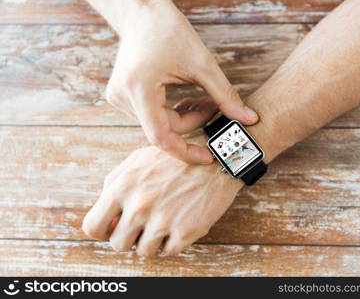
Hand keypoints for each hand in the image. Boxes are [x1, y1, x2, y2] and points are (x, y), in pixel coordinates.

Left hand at [82, 144, 242, 256]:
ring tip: (164, 222)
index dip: (102, 231)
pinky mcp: (185, 231)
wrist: (216, 158)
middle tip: (142, 226)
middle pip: (118, 244)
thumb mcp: (137, 161)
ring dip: (152, 240)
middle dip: (129, 238)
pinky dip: (172, 242)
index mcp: (122, 186)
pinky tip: (178, 223)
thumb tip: (108, 216)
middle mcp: (139, 205)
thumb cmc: (175, 159)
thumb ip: (115, 186)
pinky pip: (168, 251)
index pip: (93, 226)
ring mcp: (163, 220)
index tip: (113, 229)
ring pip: (144, 251)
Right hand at [104, 0, 257, 163]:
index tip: (208, 156)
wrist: (142, 12)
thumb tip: (248, 119)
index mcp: (139, 89)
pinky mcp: (123, 96)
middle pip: (164, 129)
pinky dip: (172, 112)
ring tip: (203, 100)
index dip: (186, 151)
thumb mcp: (201, 63)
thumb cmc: (167, 30)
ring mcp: (120, 98)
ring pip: (159, 124)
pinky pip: (152, 115)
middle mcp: (123, 97)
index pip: (161, 137)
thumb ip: (225, 95)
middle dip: (193, 123)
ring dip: (184, 117)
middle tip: (214, 108)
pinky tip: (186, 99)